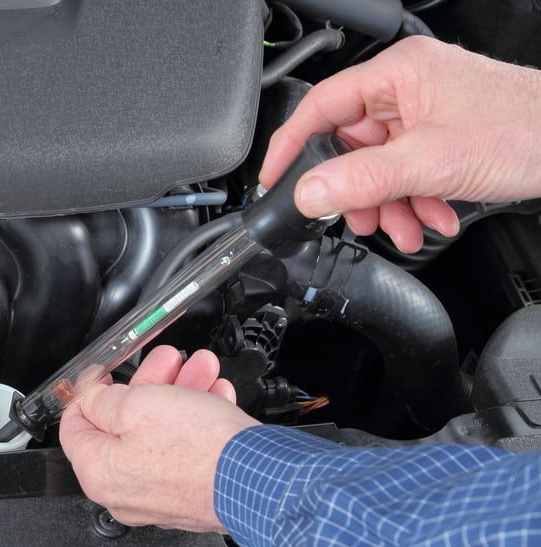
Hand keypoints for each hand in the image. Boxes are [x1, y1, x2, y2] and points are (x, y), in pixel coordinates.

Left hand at [59, 346, 258, 531]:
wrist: (260, 479)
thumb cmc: (199, 449)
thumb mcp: (136, 405)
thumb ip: (102, 399)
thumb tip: (89, 397)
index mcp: (99, 472)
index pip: (74, 427)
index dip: (87, 392)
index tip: (101, 374)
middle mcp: (125, 492)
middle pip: (124, 425)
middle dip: (150, 383)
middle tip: (166, 360)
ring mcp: (159, 496)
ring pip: (160, 433)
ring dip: (180, 393)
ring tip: (201, 368)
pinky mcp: (191, 494)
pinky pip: (184, 451)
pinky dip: (197, 420)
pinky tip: (215, 396)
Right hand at [260, 36, 540, 253]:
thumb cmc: (526, 129)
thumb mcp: (429, 162)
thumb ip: (361, 180)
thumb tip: (308, 192)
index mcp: (396, 75)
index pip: (320, 107)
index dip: (291, 146)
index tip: (274, 180)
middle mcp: (408, 88)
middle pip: (351, 146)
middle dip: (359, 192)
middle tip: (361, 219)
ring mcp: (427, 112)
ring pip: (380, 166)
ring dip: (390, 205)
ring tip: (405, 229)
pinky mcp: (444, 136)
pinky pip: (408, 171)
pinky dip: (415, 200)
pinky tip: (431, 217)